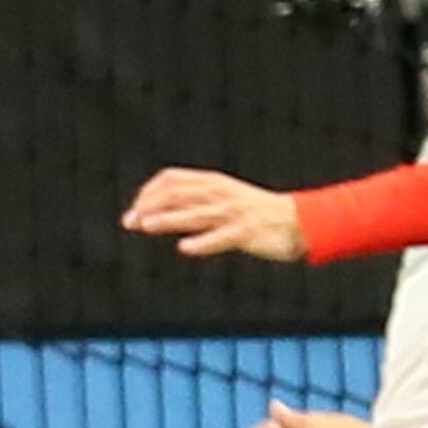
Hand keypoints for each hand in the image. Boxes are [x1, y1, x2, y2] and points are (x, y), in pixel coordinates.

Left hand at [124, 167, 304, 261]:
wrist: (297, 221)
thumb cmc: (255, 213)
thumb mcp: (224, 197)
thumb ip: (195, 201)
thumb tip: (158, 211)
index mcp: (213, 182)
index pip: (172, 179)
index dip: (149, 192)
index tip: (134, 209)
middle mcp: (221, 193)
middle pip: (179, 194)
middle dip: (151, 206)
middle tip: (130, 222)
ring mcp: (234, 212)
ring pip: (196, 213)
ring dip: (169, 219)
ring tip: (147, 226)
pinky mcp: (247, 231)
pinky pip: (222, 237)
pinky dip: (203, 242)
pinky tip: (185, 248)